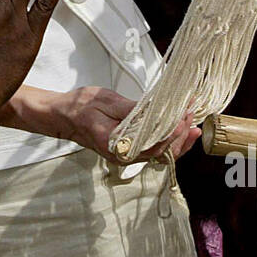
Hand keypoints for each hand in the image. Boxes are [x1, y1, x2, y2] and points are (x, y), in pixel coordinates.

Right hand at [40, 87, 200, 162]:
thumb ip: (132, 110)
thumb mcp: (106, 101)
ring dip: (178, 141)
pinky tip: (178, 130)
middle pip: (161, 153)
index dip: (173, 131)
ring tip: (193, 126)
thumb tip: (157, 112)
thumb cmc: (79, 107)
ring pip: (160, 154)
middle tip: (193, 117)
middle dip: (181, 136)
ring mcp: (127, 155)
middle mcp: (124, 155)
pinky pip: (153, 150)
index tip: (184, 116)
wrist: (63, 116)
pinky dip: (169, 141)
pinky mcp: (129, 150)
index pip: (153, 144)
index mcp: (117, 145)